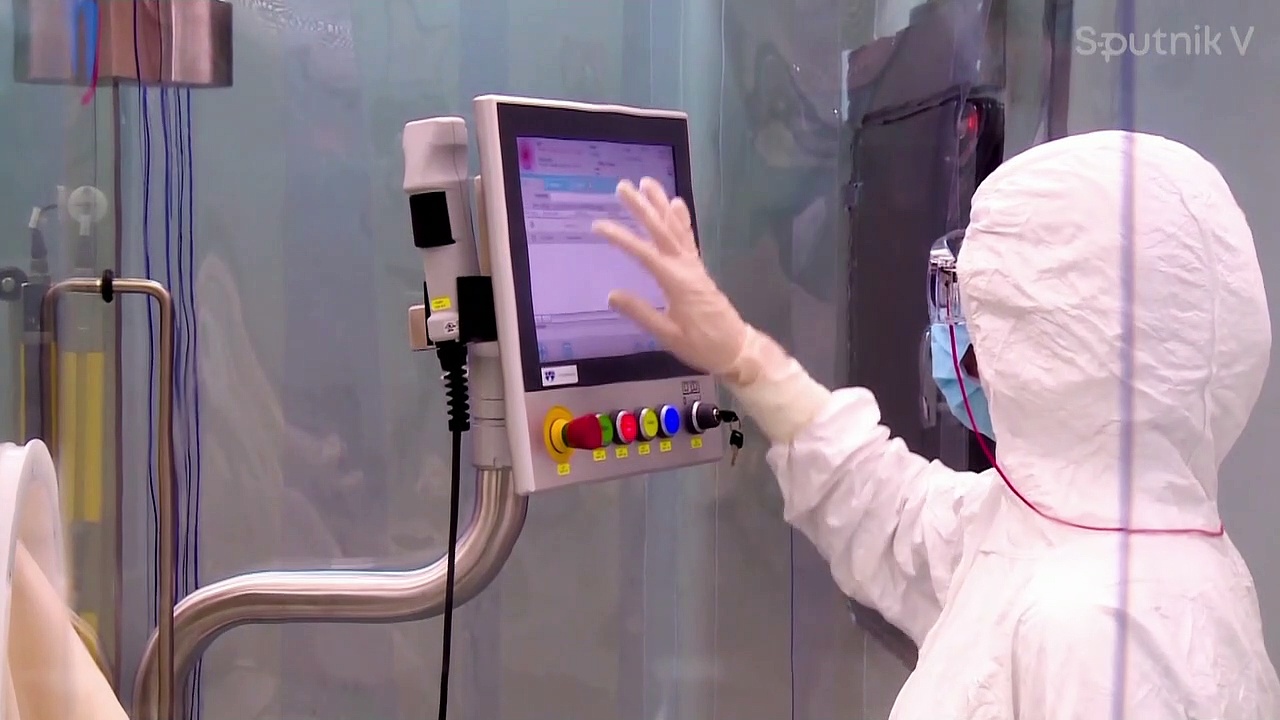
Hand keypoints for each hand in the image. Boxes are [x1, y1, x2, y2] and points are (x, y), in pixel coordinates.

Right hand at [592, 178, 750, 377]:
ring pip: (675, 229)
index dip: (621, 239)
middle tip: (623, 186)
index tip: (599, 226)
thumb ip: (642, 314)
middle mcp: (686, 267)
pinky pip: (688, 238)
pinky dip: (681, 219)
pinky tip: (676, 204)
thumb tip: (612, 295)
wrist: (736, 348)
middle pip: (661, 231)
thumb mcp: (669, 336)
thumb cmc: (702, 345)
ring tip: (647, 182)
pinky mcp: (698, 269)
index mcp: (676, 283)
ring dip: (660, 205)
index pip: (644, 254)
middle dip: (642, 207)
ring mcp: (694, 266)